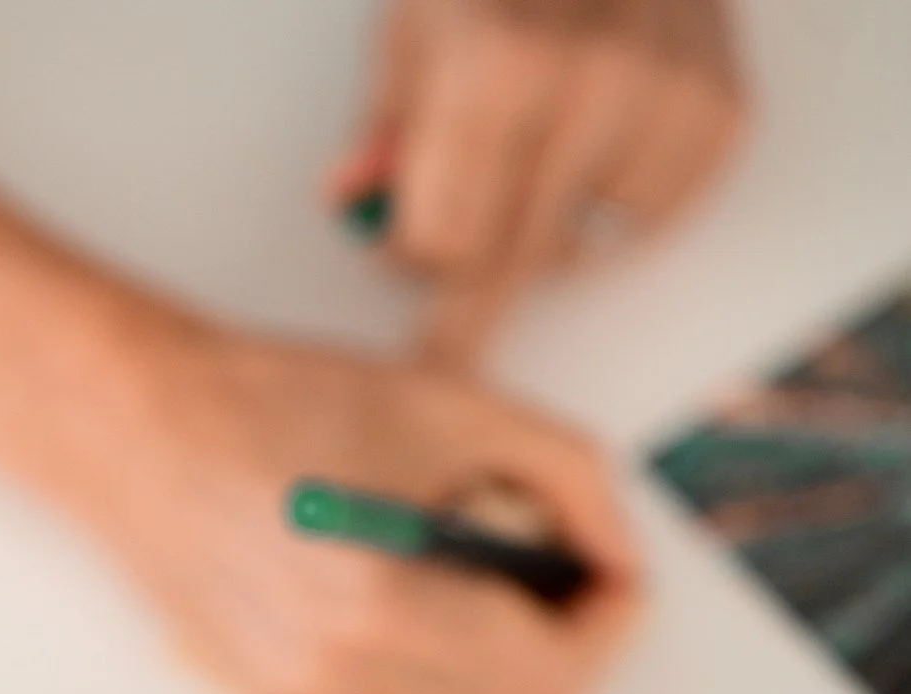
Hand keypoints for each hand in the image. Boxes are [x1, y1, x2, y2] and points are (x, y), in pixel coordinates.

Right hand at [77, 320, 640, 693]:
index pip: (547, 668)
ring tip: (500, 578)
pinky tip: (427, 595)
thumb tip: (620, 552)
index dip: (605, 624)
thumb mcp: (452, 406)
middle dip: (567, 649)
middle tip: (575, 579)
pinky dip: (441, 669)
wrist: (136, 431)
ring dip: (507, 664)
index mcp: (380, 604)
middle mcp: (336, 674)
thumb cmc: (274, 403)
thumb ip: (570, 475)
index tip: (614, 573)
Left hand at [334, 0, 747, 364]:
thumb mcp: (415, 26)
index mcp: (496, 66)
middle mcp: (593, 84)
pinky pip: (654, 221)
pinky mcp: (724, 108)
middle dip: (470, 271)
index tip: (404, 244)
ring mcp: (669, 97)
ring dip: (549, 234)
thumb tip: (352, 201)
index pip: (441, 243)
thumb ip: (385, 127)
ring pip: (585, 252)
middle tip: (453, 283)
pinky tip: (597, 151)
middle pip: (511, 259)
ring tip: (534, 167)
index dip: (411, 251)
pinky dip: (617, 208)